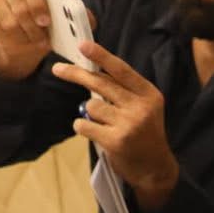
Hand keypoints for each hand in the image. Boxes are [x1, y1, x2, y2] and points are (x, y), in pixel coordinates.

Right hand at [0, 0, 74, 80]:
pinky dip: (20, 33)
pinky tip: (27, 38)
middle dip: (38, 4)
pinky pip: (7, 19)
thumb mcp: (69, 22)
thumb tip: (86, 17)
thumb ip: (79, 17)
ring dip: (32, 27)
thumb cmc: (52, 27)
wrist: (27, 44)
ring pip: (18, 6)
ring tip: (41, 38)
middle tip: (46, 23)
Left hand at [51, 41, 178, 207]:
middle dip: (76, 74)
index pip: (122, 70)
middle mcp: (141, 107)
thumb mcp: (143, 108)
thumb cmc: (144, 134)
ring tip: (103, 123)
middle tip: (58, 69)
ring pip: (90, 105)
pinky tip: (96, 133)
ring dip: (89, 113)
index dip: (101, 56)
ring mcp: (129, 124)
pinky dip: (83, 127)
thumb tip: (90, 71)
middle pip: (100, 83)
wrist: (155, 167)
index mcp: (149, 95)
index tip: (83, 45)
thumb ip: (122, 91)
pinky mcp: (116, 140)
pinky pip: (84, 124)